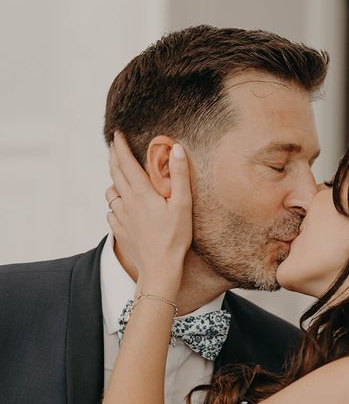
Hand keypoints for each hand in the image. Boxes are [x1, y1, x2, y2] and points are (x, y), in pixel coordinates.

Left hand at [106, 131, 192, 295]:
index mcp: (141, 193)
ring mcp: (120, 217)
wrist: (159, 269)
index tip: (117, 134)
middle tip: (113, 146)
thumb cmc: (175, 237)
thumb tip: (176, 148)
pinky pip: (111, 211)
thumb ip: (179, 175)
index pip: (126, 163)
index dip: (120, 147)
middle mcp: (126, 202)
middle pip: (115, 173)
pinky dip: (114, 202)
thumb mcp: (183, 204)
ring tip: (118, 176)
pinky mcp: (120, 230)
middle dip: (113, 157)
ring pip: (110, 192)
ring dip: (113, 180)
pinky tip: (121, 205)